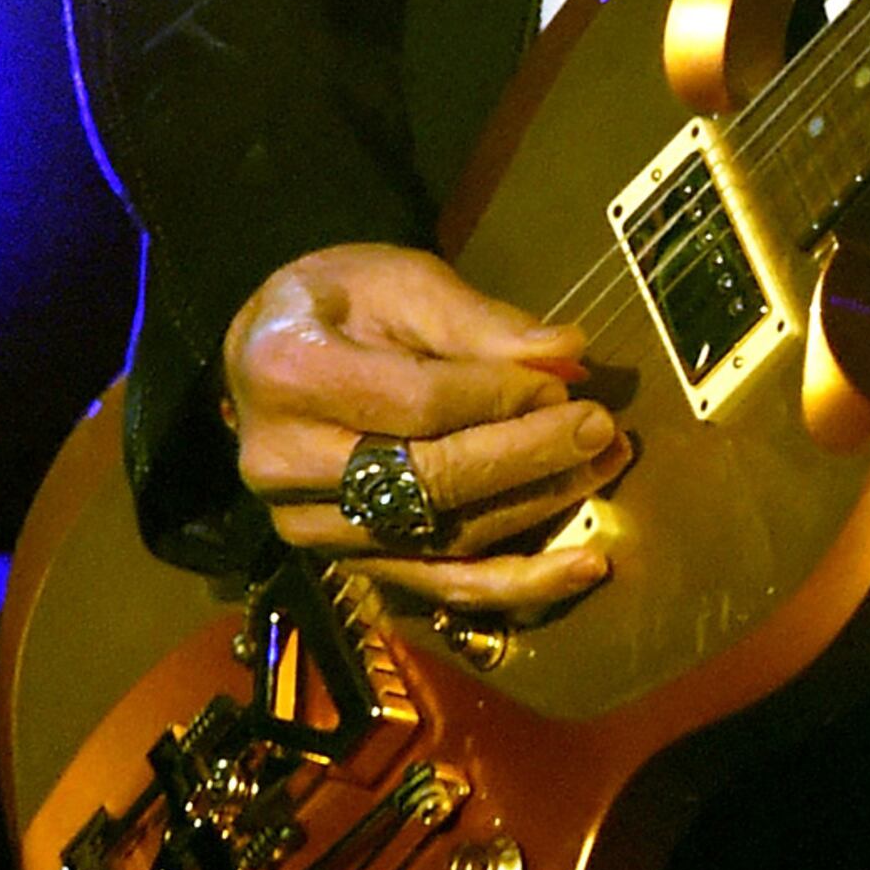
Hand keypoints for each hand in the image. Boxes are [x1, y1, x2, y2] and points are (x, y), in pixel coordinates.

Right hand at [223, 241, 625, 617]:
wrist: (267, 357)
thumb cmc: (337, 306)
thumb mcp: (397, 280)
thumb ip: (477, 322)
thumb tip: (566, 353)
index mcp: (290, 372)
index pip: (421, 403)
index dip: (505, 398)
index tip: (568, 384)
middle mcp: (284, 464)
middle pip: (432, 479)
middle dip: (530, 456)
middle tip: (602, 429)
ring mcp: (308, 527)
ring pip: (442, 538)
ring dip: (537, 510)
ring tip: (603, 469)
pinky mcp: (343, 565)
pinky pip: (437, 589)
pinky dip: (515, 584)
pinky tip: (584, 566)